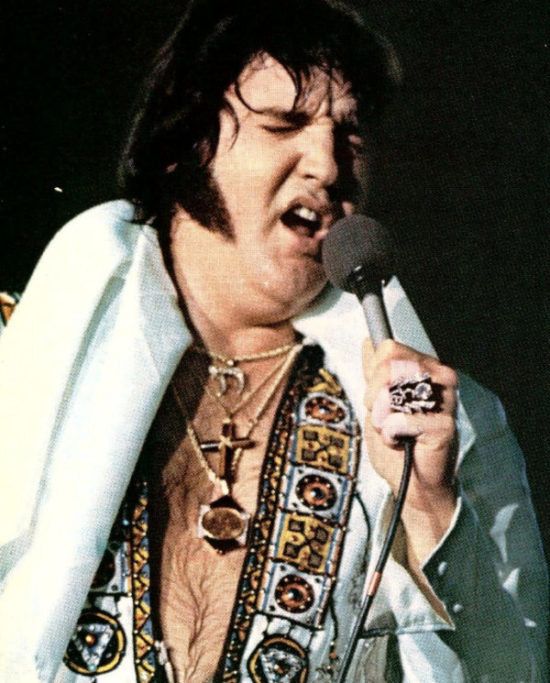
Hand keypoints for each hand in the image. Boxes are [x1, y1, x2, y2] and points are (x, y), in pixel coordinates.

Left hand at [363, 339, 457, 566]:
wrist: (411, 484)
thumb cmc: (397, 444)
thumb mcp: (376, 403)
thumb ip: (374, 372)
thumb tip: (368, 341)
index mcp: (425, 369)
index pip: (389, 348)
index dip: (374, 372)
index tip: (376, 395)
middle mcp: (439, 378)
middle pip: (387, 363)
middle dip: (373, 394)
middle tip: (383, 417)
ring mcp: (445, 399)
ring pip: (391, 388)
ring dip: (381, 416)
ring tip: (394, 430)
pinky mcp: (444, 424)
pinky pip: (398, 419)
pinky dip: (391, 435)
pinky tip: (403, 443)